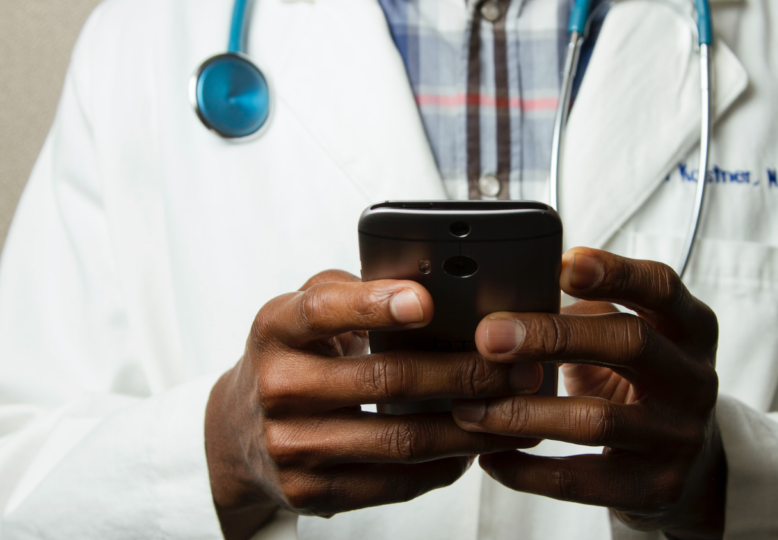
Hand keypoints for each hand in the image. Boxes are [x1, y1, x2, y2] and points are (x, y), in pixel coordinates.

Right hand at [205, 270, 541, 539]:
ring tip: (513, 411)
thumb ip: (353, 292)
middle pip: (385, 380)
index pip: (323, 310)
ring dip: (468, 427)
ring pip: (400, 440)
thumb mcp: (302, 313)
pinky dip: (442, 467)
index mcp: (276, 329)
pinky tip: (472, 449)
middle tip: (516, 367)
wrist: (235, 434)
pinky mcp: (310, 492)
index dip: (375, 305)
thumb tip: (431, 283)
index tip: (426, 301)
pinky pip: (393, 483)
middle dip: (463, 373)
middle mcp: (278, 387)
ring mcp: (292, 446)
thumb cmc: (290, 359)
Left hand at [451, 248, 724, 538]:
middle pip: (630, 343)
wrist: (692, 465)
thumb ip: (588, 313)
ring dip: (523, 412)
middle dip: (552, 336)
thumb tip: (506, 297)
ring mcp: (680, 437)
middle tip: (488, 337)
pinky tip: (490, 457)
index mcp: (690, 328)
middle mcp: (695, 379)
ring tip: (470, 407)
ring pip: (597, 419)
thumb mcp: (632, 338)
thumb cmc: (641, 383)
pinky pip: (580, 481)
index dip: (614, 272)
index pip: (661, 287)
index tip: (562, 264)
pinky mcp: (656, 488)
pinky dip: (526, 470)